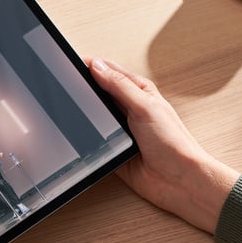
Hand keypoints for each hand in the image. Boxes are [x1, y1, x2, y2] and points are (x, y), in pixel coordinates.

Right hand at [86, 57, 239, 233]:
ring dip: (84, 112)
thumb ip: (120, 86)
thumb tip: (98, 67)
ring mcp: (119, 128)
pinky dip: (85, 135)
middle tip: (65, 84)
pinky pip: (92, 138)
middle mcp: (128, 108)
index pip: (109, 71)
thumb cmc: (173, 143)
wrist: (177, 180)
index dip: (90, 65)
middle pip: (98, 91)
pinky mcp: (111, 147)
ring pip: (93, 114)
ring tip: (70, 105)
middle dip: (82, 87)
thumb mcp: (145, 106)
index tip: (71, 62)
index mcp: (139, 91)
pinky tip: (80, 132)